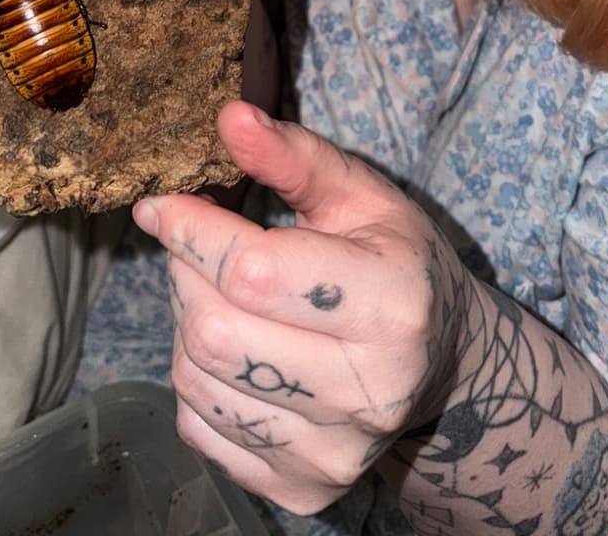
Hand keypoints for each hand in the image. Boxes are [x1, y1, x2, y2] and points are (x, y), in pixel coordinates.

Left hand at [135, 102, 471, 514]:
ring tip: (218, 296)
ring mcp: (336, 451)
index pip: (254, 271)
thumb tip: (228, 117)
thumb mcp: (361, 195)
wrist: (445, 365)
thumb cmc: (396, 261)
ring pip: (198, 382)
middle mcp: (369, 389)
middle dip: (185, 275)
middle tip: (196, 249)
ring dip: (185, 326)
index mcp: (392, 303)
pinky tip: (231, 350)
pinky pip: (201, 430)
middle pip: (215, 331)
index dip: (191, 229)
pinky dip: (195, 382)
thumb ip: (294, 156)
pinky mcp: (304, 490)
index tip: (163, 204)